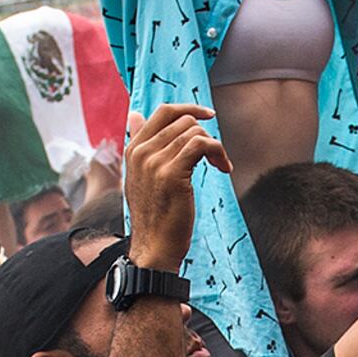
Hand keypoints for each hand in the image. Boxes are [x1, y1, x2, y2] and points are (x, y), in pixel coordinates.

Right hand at [118, 102, 224, 270]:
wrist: (154, 247)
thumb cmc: (154, 215)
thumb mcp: (139, 175)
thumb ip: (140, 144)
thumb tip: (134, 114)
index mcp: (134, 150)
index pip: (163, 112)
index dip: (189, 109)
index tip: (208, 116)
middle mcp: (141, 152)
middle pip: (184, 120)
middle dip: (206, 133)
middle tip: (214, 155)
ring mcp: (155, 162)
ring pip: (195, 132)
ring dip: (215, 147)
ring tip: (219, 165)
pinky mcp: (172, 173)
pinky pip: (202, 144)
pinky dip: (218, 152)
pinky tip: (223, 168)